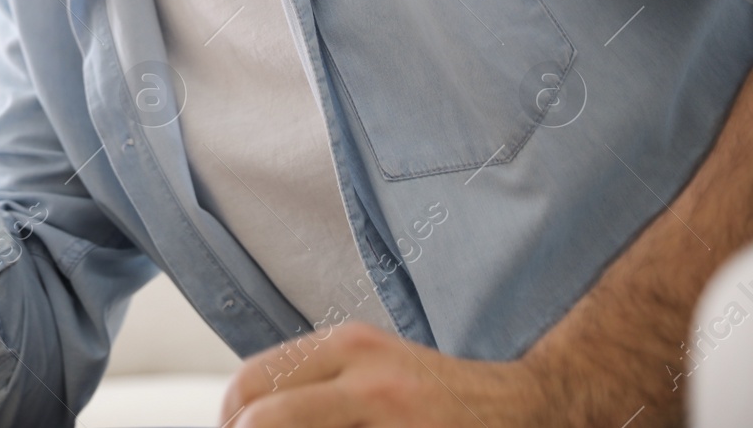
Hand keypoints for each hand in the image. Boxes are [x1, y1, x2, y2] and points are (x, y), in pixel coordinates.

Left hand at [217, 321, 543, 426]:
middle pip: (262, 418)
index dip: (230, 420)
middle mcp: (365, 375)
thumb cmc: (444, 402)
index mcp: (348, 346)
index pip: (253, 382)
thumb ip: (318, 386)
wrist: (536, 409)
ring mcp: (391, 416)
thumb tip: (249, 417)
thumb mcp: (375, 372)